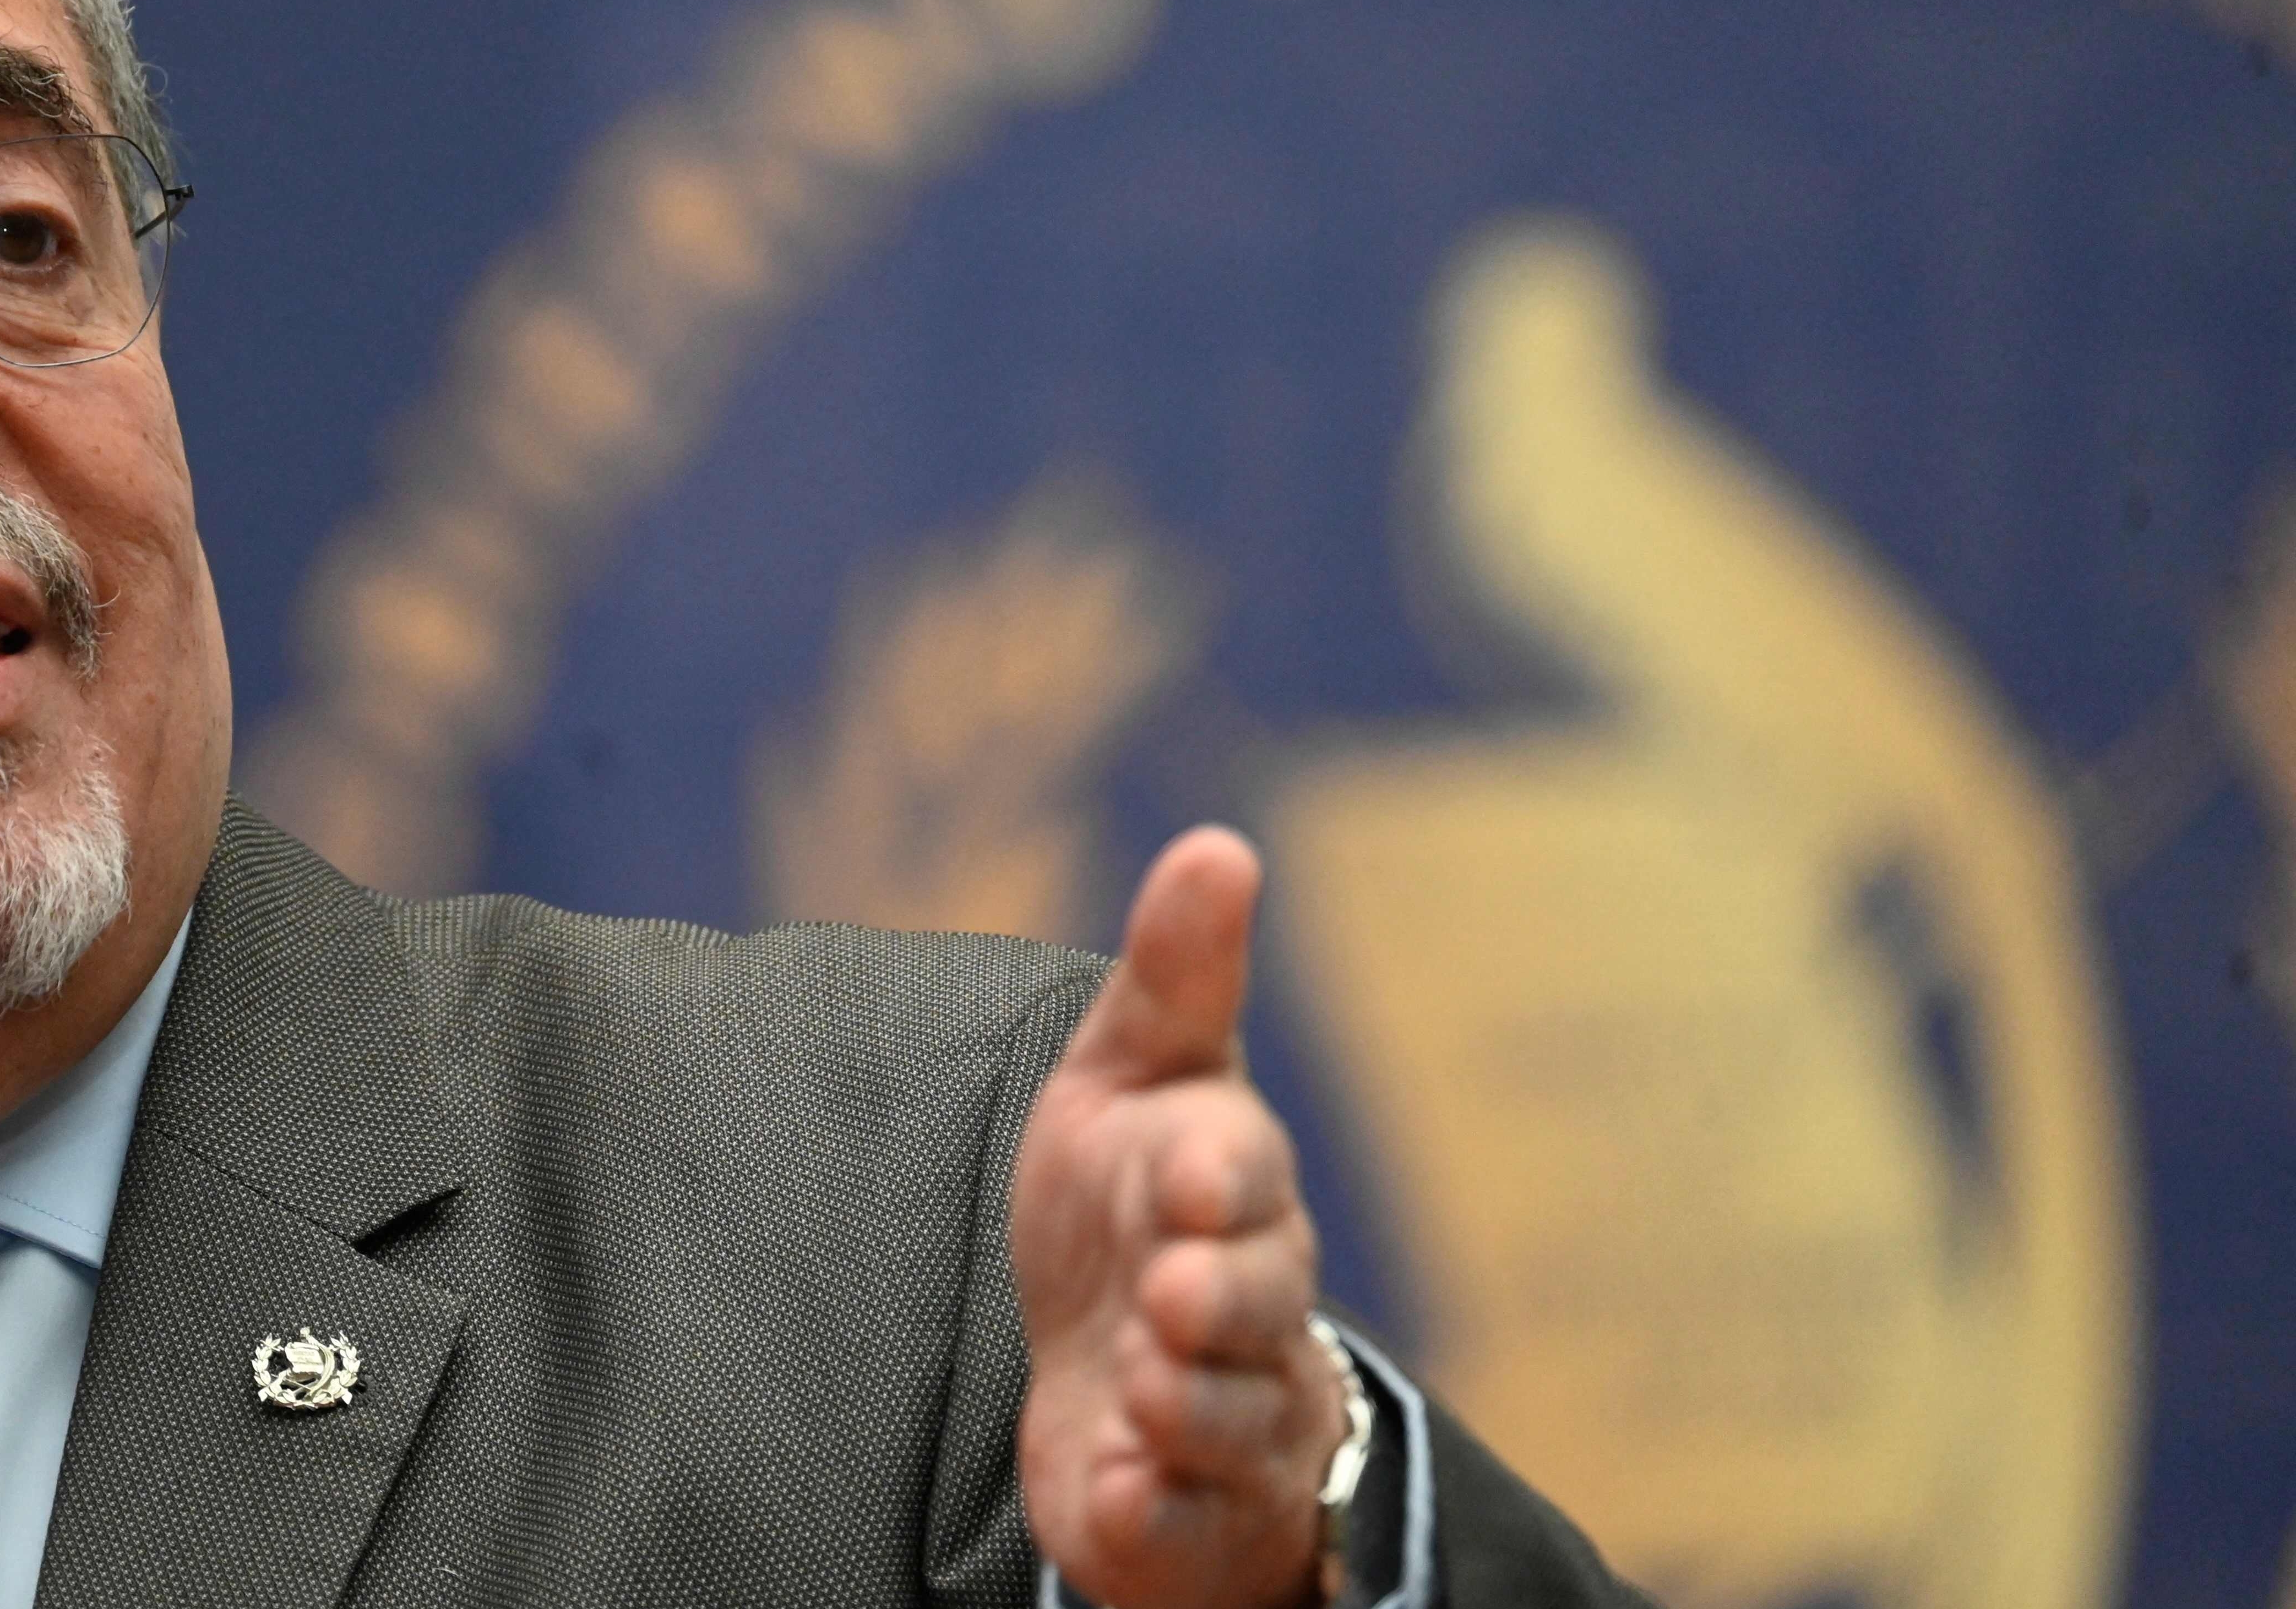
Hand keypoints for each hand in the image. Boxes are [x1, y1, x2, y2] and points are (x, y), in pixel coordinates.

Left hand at [1012, 828, 1346, 1608]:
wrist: (1116, 1377)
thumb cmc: (1127, 1207)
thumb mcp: (1131, 1079)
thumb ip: (1176, 980)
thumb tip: (1219, 844)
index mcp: (1235, 1192)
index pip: (1245, 1174)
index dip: (1225, 1176)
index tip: (1192, 1170)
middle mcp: (1251, 1308)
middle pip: (1256, 1304)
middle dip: (1217, 1297)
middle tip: (1166, 1293)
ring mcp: (1228, 1423)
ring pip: (1231, 1420)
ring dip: (1186, 1404)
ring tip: (1140, 1387)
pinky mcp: (1185, 1520)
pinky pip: (1182, 1527)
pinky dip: (1151, 1512)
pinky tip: (1116, 1493)